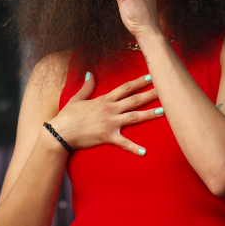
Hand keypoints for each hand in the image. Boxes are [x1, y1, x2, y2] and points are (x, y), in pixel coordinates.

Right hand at [49, 73, 163, 155]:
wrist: (60, 132)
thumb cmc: (67, 116)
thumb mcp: (77, 98)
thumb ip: (87, 86)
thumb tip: (90, 74)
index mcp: (104, 99)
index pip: (125, 88)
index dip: (139, 81)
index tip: (151, 76)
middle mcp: (110, 109)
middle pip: (134, 100)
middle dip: (150, 94)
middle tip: (165, 89)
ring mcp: (110, 123)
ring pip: (134, 117)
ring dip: (149, 114)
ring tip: (163, 111)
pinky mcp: (107, 137)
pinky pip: (123, 143)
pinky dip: (134, 148)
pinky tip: (145, 152)